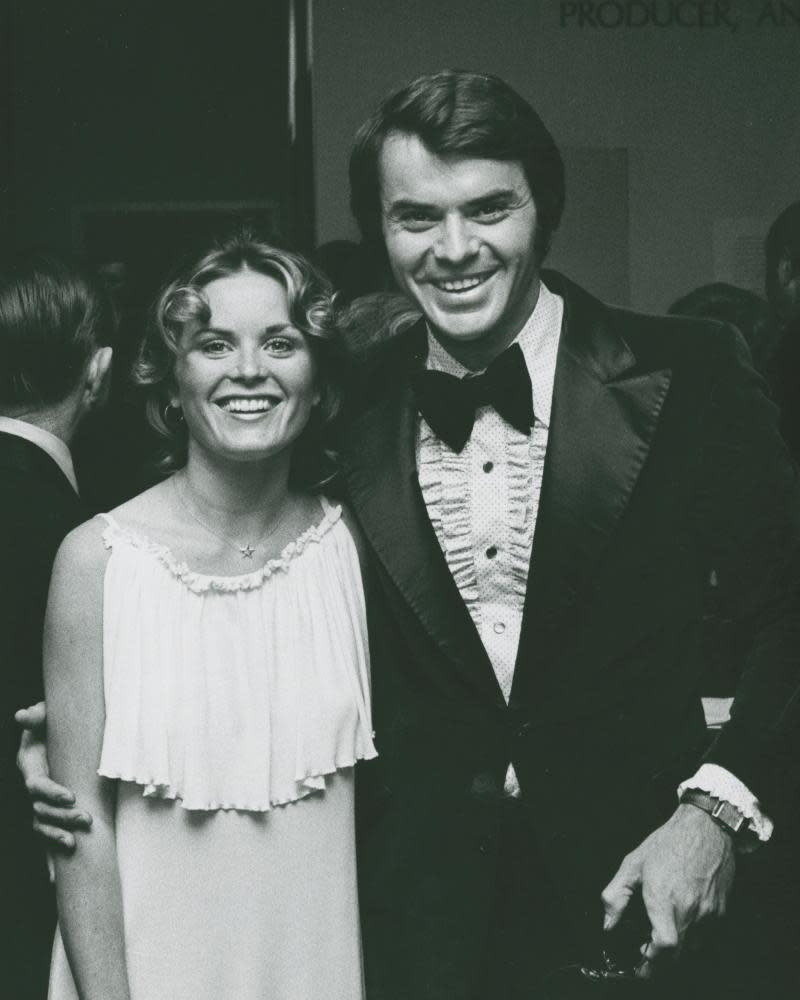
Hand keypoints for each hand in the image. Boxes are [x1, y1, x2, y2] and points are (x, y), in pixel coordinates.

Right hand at [15, 702, 91, 851]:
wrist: (58, 733)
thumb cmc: (52, 722)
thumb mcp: (46, 715)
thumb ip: (37, 715)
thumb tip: (23, 715)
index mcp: (31, 766)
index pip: (37, 786)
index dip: (51, 793)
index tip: (71, 796)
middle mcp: (33, 788)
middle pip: (41, 810)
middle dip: (62, 817)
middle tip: (86, 819)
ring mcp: (40, 802)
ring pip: (43, 825)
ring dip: (57, 836)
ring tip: (75, 844)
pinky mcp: (50, 811)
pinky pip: (47, 837)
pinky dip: (50, 856)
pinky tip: (54, 877)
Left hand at [601, 804, 735, 977]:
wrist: (706, 828)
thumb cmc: (668, 842)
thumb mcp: (633, 864)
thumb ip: (616, 896)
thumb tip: (608, 924)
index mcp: (664, 897)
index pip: (665, 945)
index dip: (653, 961)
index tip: (641, 964)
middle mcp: (689, 909)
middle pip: (677, 954)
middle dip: (661, 959)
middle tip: (646, 951)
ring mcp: (709, 912)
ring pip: (692, 946)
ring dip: (677, 946)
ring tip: (663, 929)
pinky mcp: (721, 911)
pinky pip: (706, 934)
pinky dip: (692, 933)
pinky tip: (681, 915)